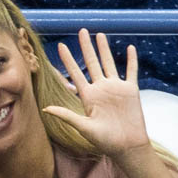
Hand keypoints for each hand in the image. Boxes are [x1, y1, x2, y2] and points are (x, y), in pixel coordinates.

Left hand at [43, 29, 149, 158]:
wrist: (126, 146)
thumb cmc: (104, 141)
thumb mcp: (83, 127)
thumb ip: (66, 115)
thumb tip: (45, 109)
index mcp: (88, 96)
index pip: (75, 74)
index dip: (68, 60)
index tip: (60, 46)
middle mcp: (100, 89)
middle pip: (92, 63)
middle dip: (86, 47)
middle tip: (81, 30)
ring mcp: (116, 88)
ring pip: (109, 63)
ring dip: (105, 49)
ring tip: (99, 34)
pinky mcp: (131, 90)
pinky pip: (131, 71)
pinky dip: (131, 60)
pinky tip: (129, 48)